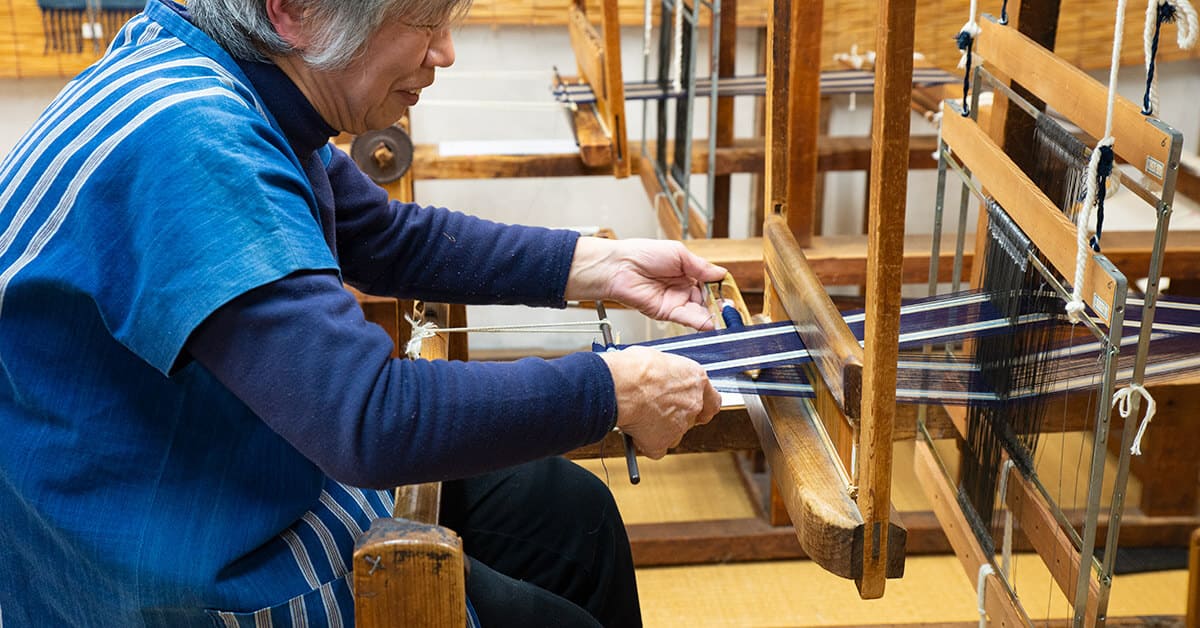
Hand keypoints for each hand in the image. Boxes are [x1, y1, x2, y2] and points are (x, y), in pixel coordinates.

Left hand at [565, 237, 726, 329]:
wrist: (620, 267)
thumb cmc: (643, 254)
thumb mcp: (679, 254)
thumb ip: (701, 267)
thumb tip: (721, 274)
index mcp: (686, 272)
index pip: (709, 284)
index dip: (720, 289)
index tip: (731, 293)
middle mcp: (682, 289)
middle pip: (707, 300)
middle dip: (720, 305)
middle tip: (731, 308)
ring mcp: (675, 302)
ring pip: (700, 312)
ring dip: (714, 316)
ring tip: (727, 317)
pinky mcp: (667, 313)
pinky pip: (688, 319)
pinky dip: (702, 322)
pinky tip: (713, 323)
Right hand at [599, 346, 721, 458]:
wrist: (623, 385)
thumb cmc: (636, 367)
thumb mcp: (658, 360)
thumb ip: (666, 374)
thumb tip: (658, 376)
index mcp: (695, 379)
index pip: (712, 401)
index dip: (702, 406)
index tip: (695, 406)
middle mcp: (693, 403)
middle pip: (691, 419)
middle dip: (676, 418)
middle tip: (658, 410)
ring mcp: (680, 426)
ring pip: (673, 435)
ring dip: (660, 430)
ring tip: (640, 417)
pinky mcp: (662, 442)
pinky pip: (655, 449)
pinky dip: (646, 443)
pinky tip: (634, 431)